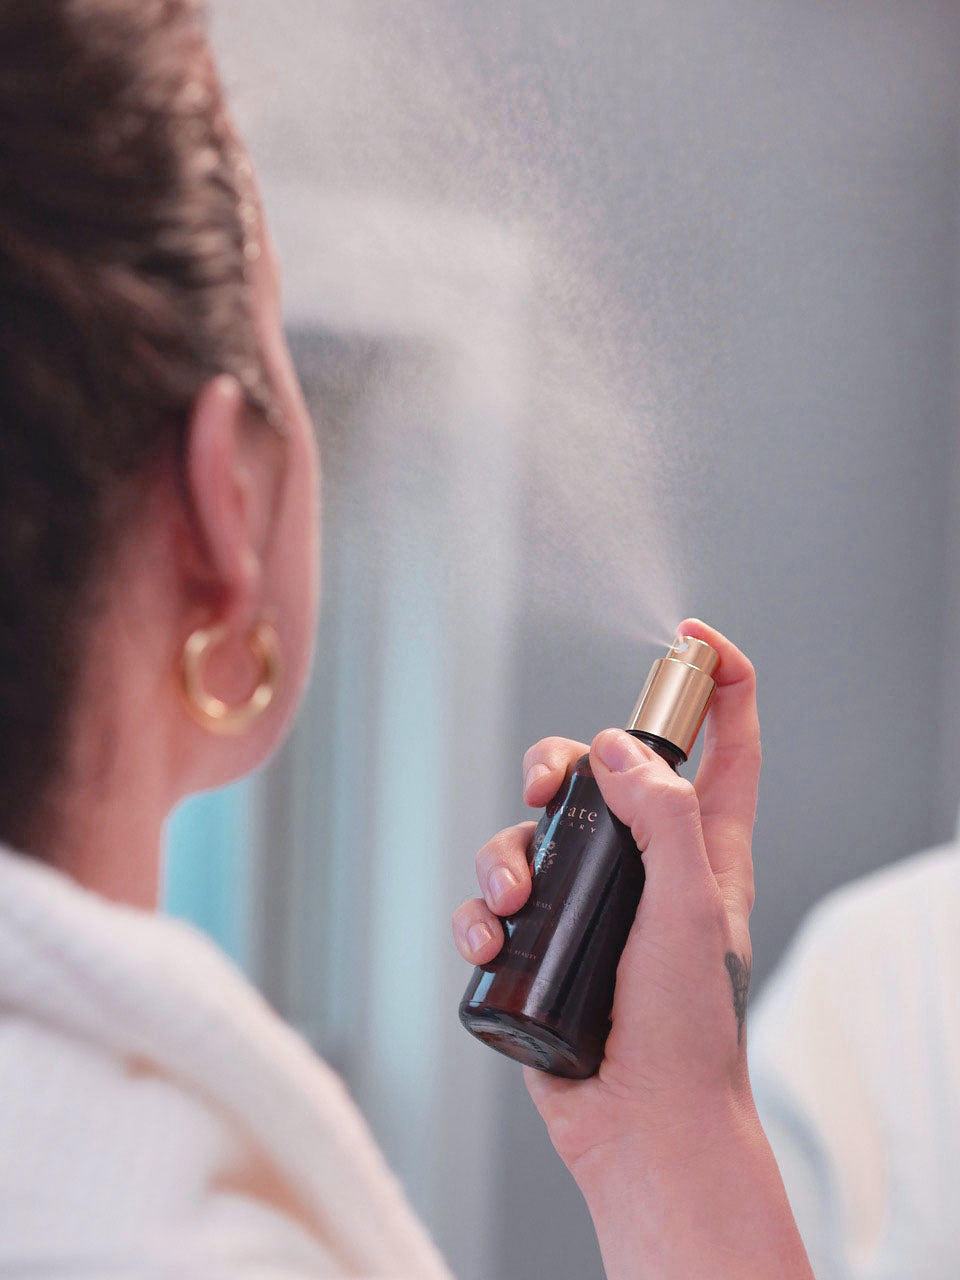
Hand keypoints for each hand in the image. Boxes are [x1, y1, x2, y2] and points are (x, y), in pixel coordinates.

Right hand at [451, 618, 760, 1186]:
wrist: (642, 1128)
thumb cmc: (687, 1028)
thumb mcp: (691, 908)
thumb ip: (664, 817)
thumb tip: (615, 747)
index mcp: (703, 842)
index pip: (729, 737)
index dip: (718, 677)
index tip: (687, 636)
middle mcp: (643, 862)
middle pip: (597, 768)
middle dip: (558, 762)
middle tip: (546, 787)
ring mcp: (588, 904)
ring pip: (528, 836)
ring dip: (502, 858)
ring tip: (509, 909)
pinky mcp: (539, 946)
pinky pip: (490, 906)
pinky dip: (477, 918)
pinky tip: (488, 947)